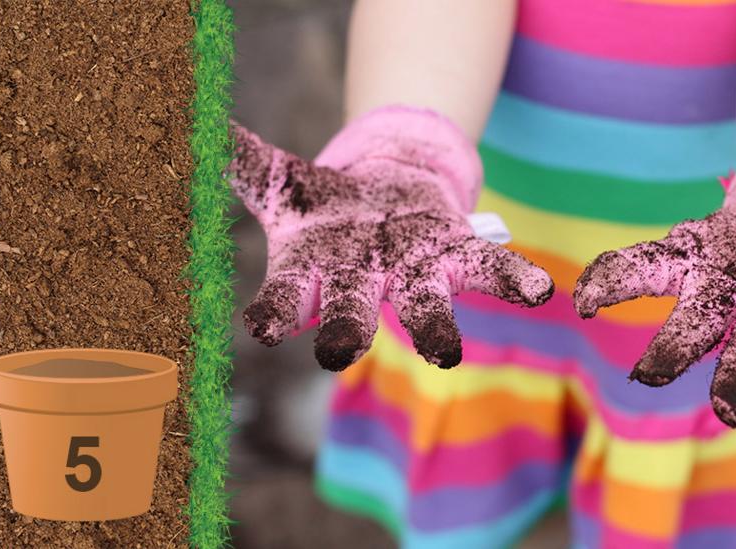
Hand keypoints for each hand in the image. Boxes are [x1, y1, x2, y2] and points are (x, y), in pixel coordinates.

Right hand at [229, 108, 552, 370]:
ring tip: (445, 354)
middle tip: (337, 355)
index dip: (274, 313)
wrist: (383, 200)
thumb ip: (242, 162)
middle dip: (345, 332)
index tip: (262, 327)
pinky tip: (542, 291)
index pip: (285, 300)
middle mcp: (363, 283)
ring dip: (431, 329)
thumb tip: (193, 125)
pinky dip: (512, 281)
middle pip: (351, 313)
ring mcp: (412, 274)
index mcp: (313, 272)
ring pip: (421, 306)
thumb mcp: (284, 182)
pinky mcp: (455, 256)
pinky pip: (486, 269)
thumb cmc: (326, 209)